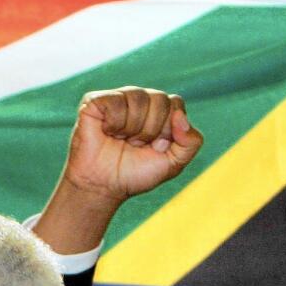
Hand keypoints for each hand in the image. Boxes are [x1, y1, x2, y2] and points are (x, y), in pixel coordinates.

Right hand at [65, 86, 203, 203]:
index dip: (167, 129)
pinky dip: (113, 123)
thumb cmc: (135, 174)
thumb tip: (180, 116)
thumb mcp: (174, 163)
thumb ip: (191, 142)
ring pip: (138, 97)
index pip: (175, 104)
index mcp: (159, 110)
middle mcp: (139, 100)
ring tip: (120, 140)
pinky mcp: (94, 102)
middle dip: (150, 130)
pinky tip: (107, 132)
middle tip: (135, 145)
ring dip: (131, 128)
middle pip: (159, 99)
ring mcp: (117, 98)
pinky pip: (115, 101)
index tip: (154, 147)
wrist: (102, 187)